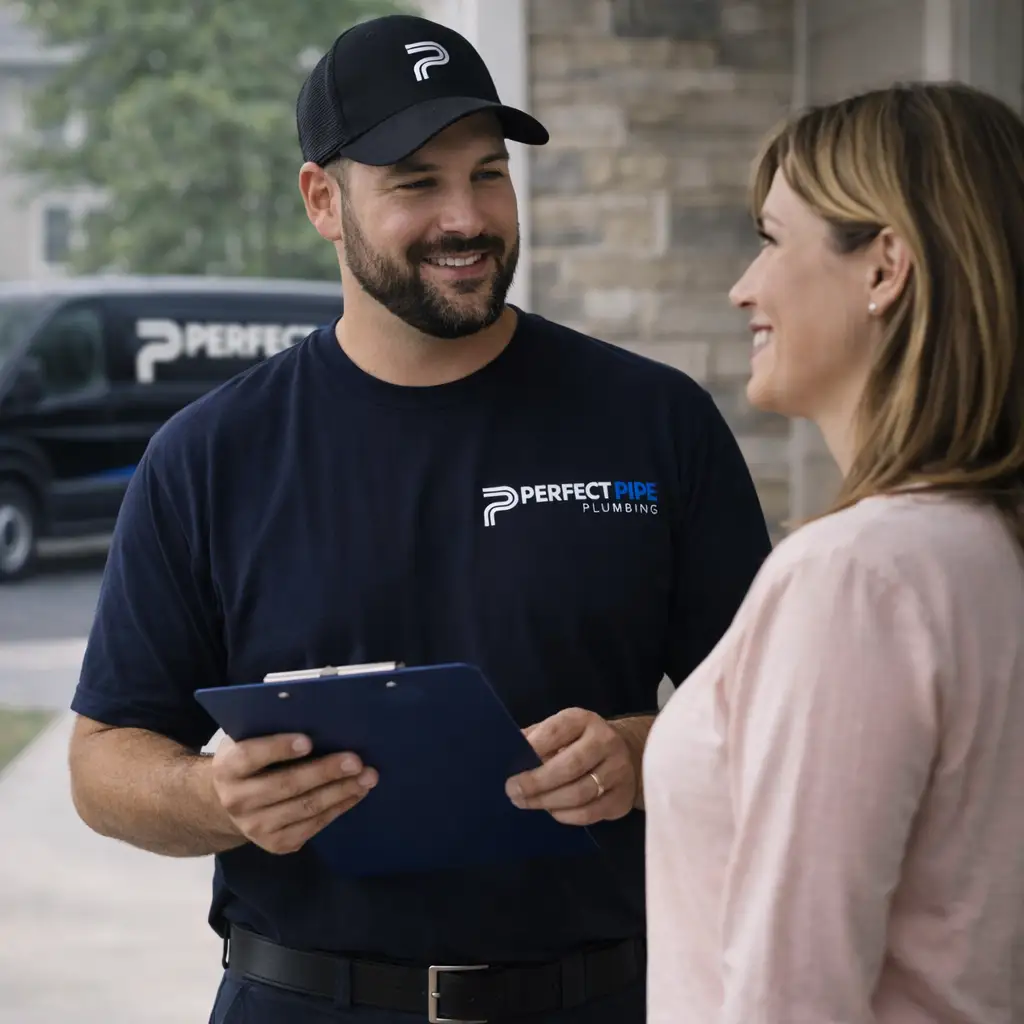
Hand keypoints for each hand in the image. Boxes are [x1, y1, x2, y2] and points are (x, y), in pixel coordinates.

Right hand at [210, 733, 376, 854]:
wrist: (232, 801)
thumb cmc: (252, 759)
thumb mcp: (249, 739)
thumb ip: (271, 729)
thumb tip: (317, 715)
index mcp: (227, 767)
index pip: (250, 756)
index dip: (278, 748)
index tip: (307, 741)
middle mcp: (237, 801)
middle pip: (285, 785)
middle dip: (324, 772)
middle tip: (355, 760)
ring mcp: (255, 827)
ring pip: (304, 808)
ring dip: (341, 791)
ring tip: (367, 777)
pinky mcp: (276, 844)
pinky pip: (313, 825)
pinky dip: (339, 807)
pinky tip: (356, 792)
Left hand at [504, 708, 638, 825]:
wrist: (628, 752)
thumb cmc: (580, 742)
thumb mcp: (561, 730)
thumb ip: (536, 738)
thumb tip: (508, 752)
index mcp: (583, 720)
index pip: (557, 731)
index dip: (534, 747)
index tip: (512, 764)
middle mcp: (605, 742)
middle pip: (570, 766)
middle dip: (537, 782)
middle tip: (513, 792)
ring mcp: (617, 770)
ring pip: (580, 793)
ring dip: (548, 801)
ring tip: (527, 803)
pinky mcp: (622, 797)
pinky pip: (590, 813)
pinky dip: (566, 816)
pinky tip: (552, 812)